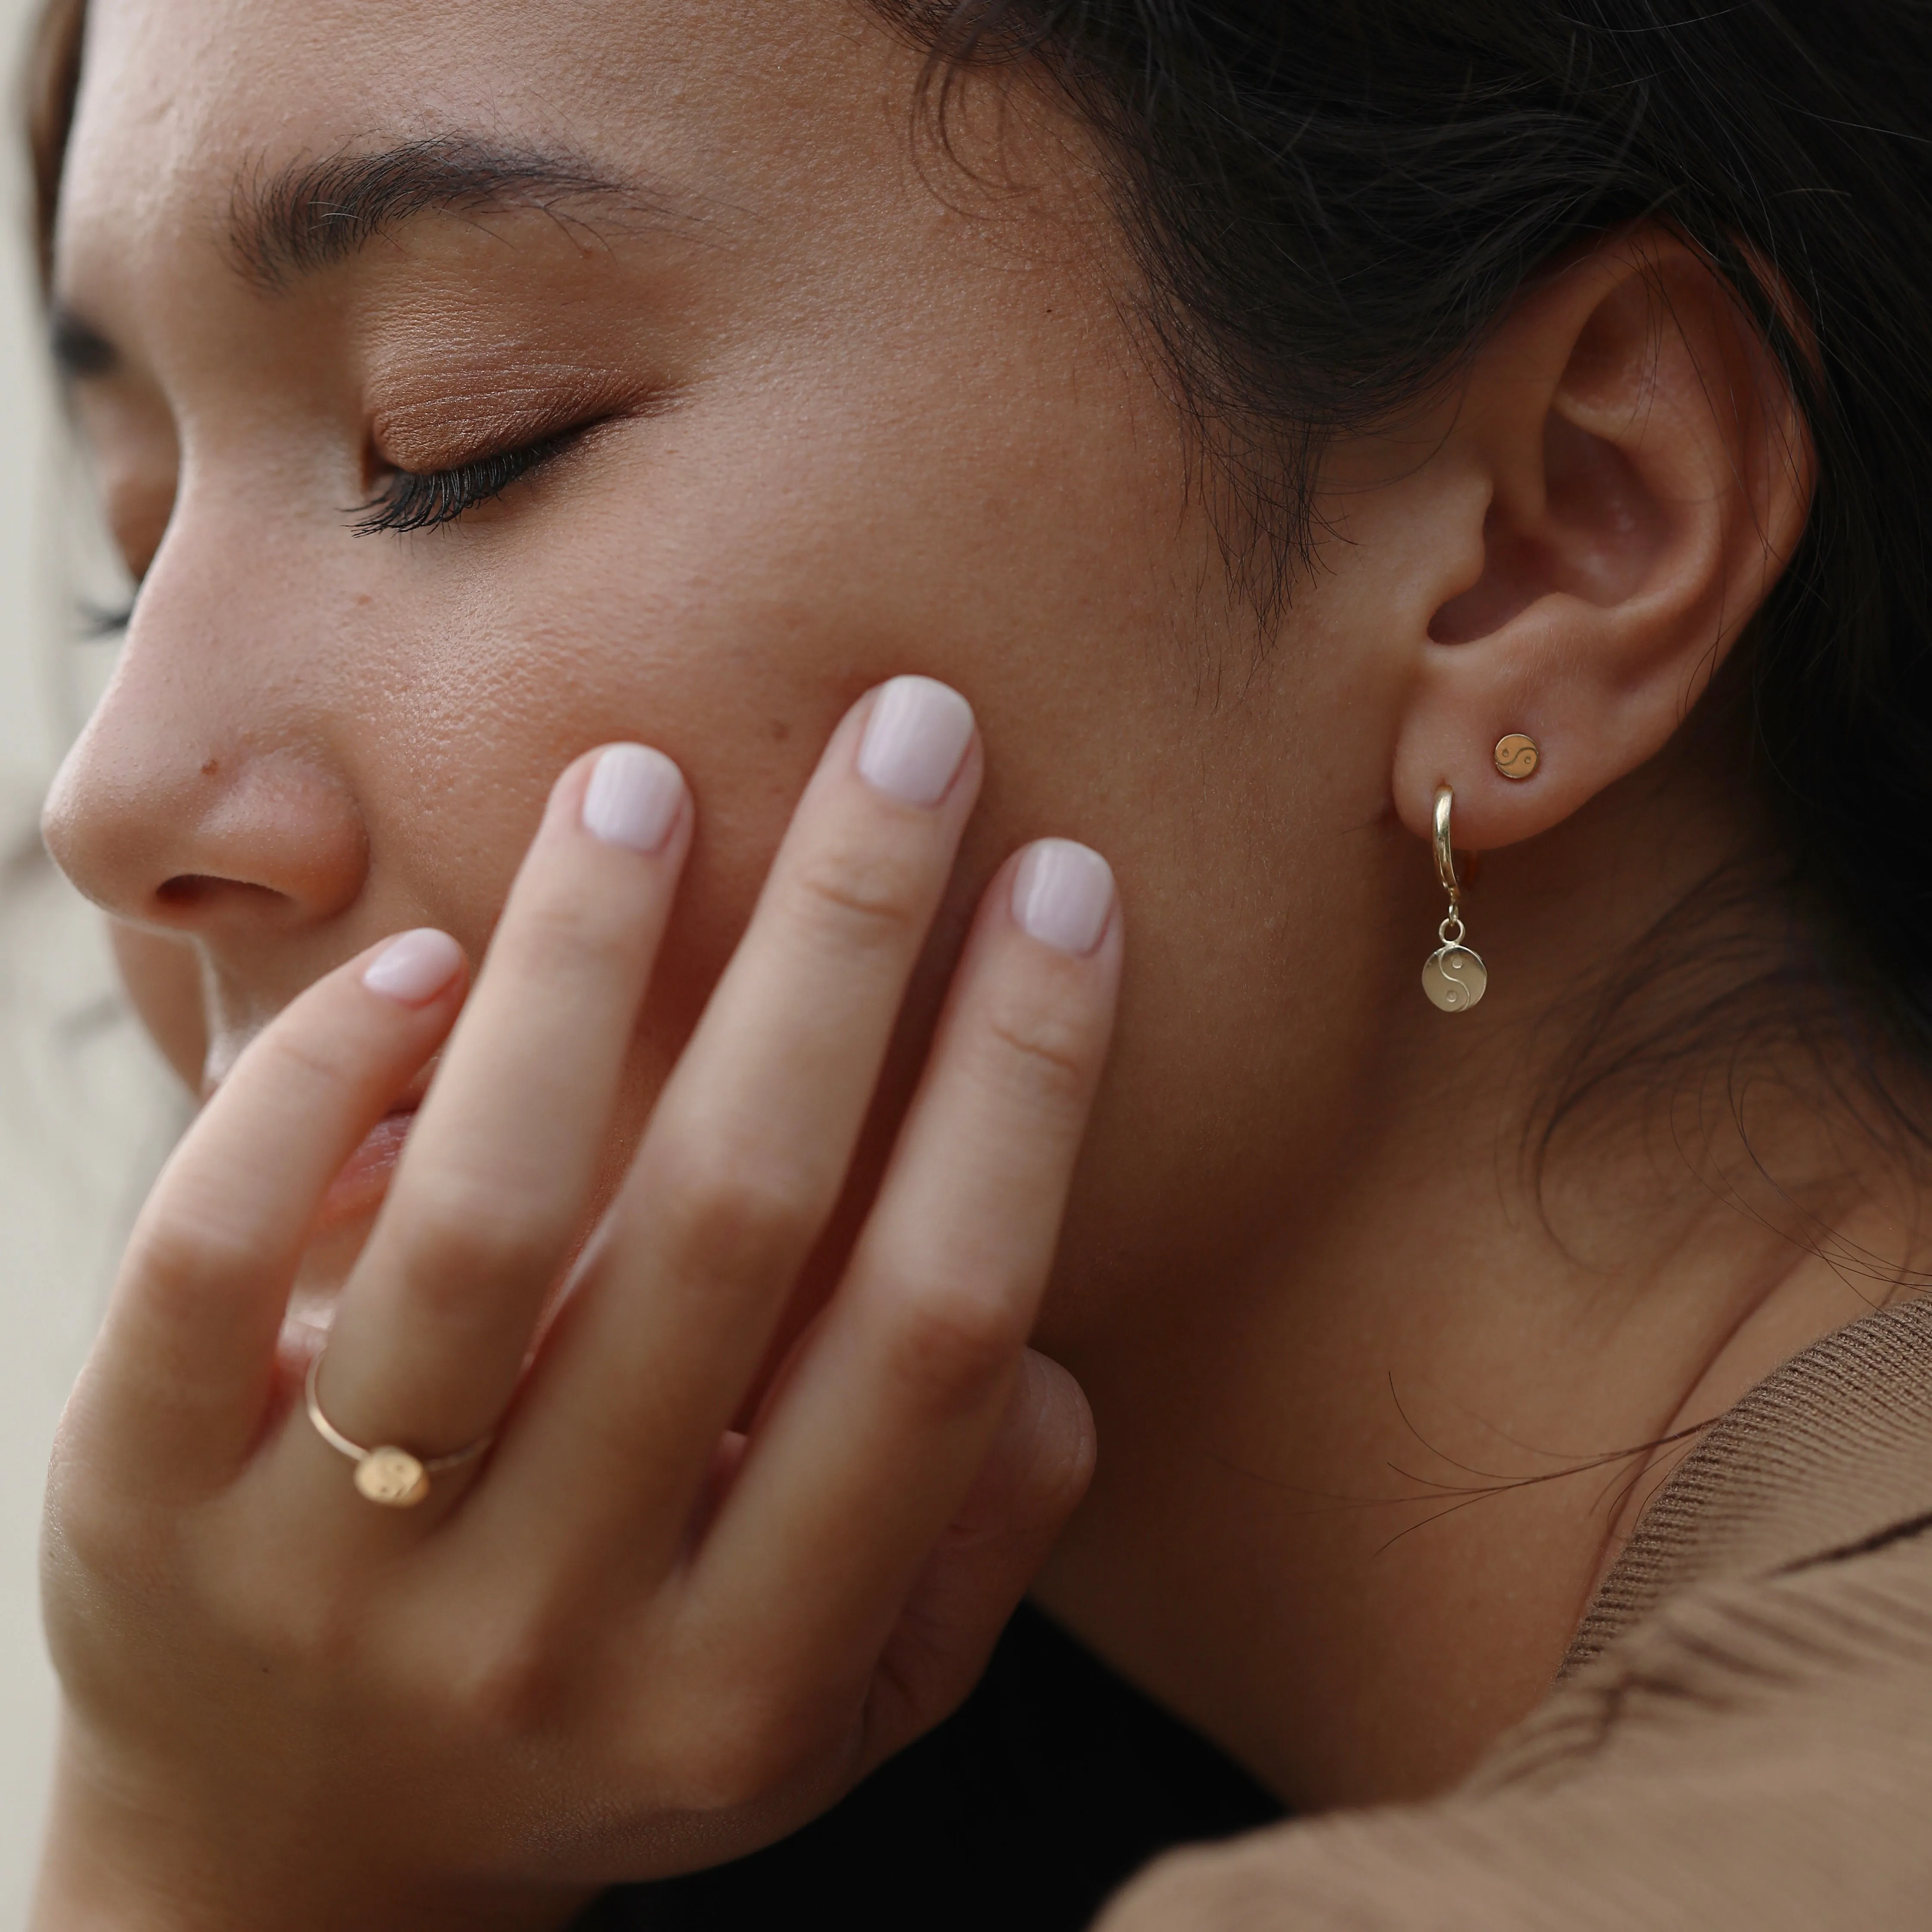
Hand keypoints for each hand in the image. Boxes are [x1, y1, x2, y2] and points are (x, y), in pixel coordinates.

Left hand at [34, 680, 1119, 1930]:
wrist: (292, 1873)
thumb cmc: (614, 1735)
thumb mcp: (827, 1710)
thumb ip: (962, 1554)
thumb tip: (1053, 1360)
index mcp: (750, 1683)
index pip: (934, 1331)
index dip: (1020, 1085)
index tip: (1065, 885)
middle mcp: (552, 1636)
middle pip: (733, 1226)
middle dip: (846, 942)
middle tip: (912, 731)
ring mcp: (329, 1579)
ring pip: (481, 1219)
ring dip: (581, 966)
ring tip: (642, 780)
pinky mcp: (133, 1512)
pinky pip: (208, 1266)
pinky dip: (311, 1092)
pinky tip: (414, 963)